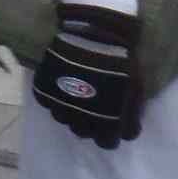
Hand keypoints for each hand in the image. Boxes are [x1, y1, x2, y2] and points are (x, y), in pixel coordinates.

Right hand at [34, 5, 143, 148]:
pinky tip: (60, 86)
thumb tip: (126, 129)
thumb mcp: (135, 92)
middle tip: (93, 108)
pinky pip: (47, 102)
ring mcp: (59, 104)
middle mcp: (79, 119)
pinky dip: (53, 98)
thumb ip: (130, 114)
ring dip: (69, 110)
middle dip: (88, 123)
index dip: (110, 135)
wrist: (92, 35)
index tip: (112, 124)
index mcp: (104, 122)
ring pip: (62, 118)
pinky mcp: (43, 89)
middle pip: (81, 132)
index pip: (106, 143)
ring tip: (75, 95)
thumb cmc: (119, 63)